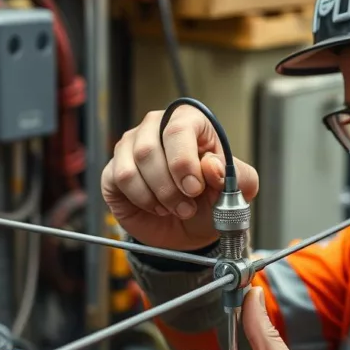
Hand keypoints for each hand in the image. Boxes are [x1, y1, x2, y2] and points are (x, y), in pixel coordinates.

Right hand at [102, 106, 258, 250]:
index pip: (178, 128)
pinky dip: (142, 200)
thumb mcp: (235, 191)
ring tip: (174, 208)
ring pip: (132, 167)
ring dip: (157, 196)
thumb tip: (211, 166)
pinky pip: (120, 180)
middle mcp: (155, 127)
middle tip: (187, 207)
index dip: (184, 162)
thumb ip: (236, 175)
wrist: (190, 228)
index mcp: (189, 121)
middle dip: (169, 187)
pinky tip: (156, 207)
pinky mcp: (114, 169)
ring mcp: (130, 146)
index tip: (194, 189)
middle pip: (149, 148)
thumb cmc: (210, 201)